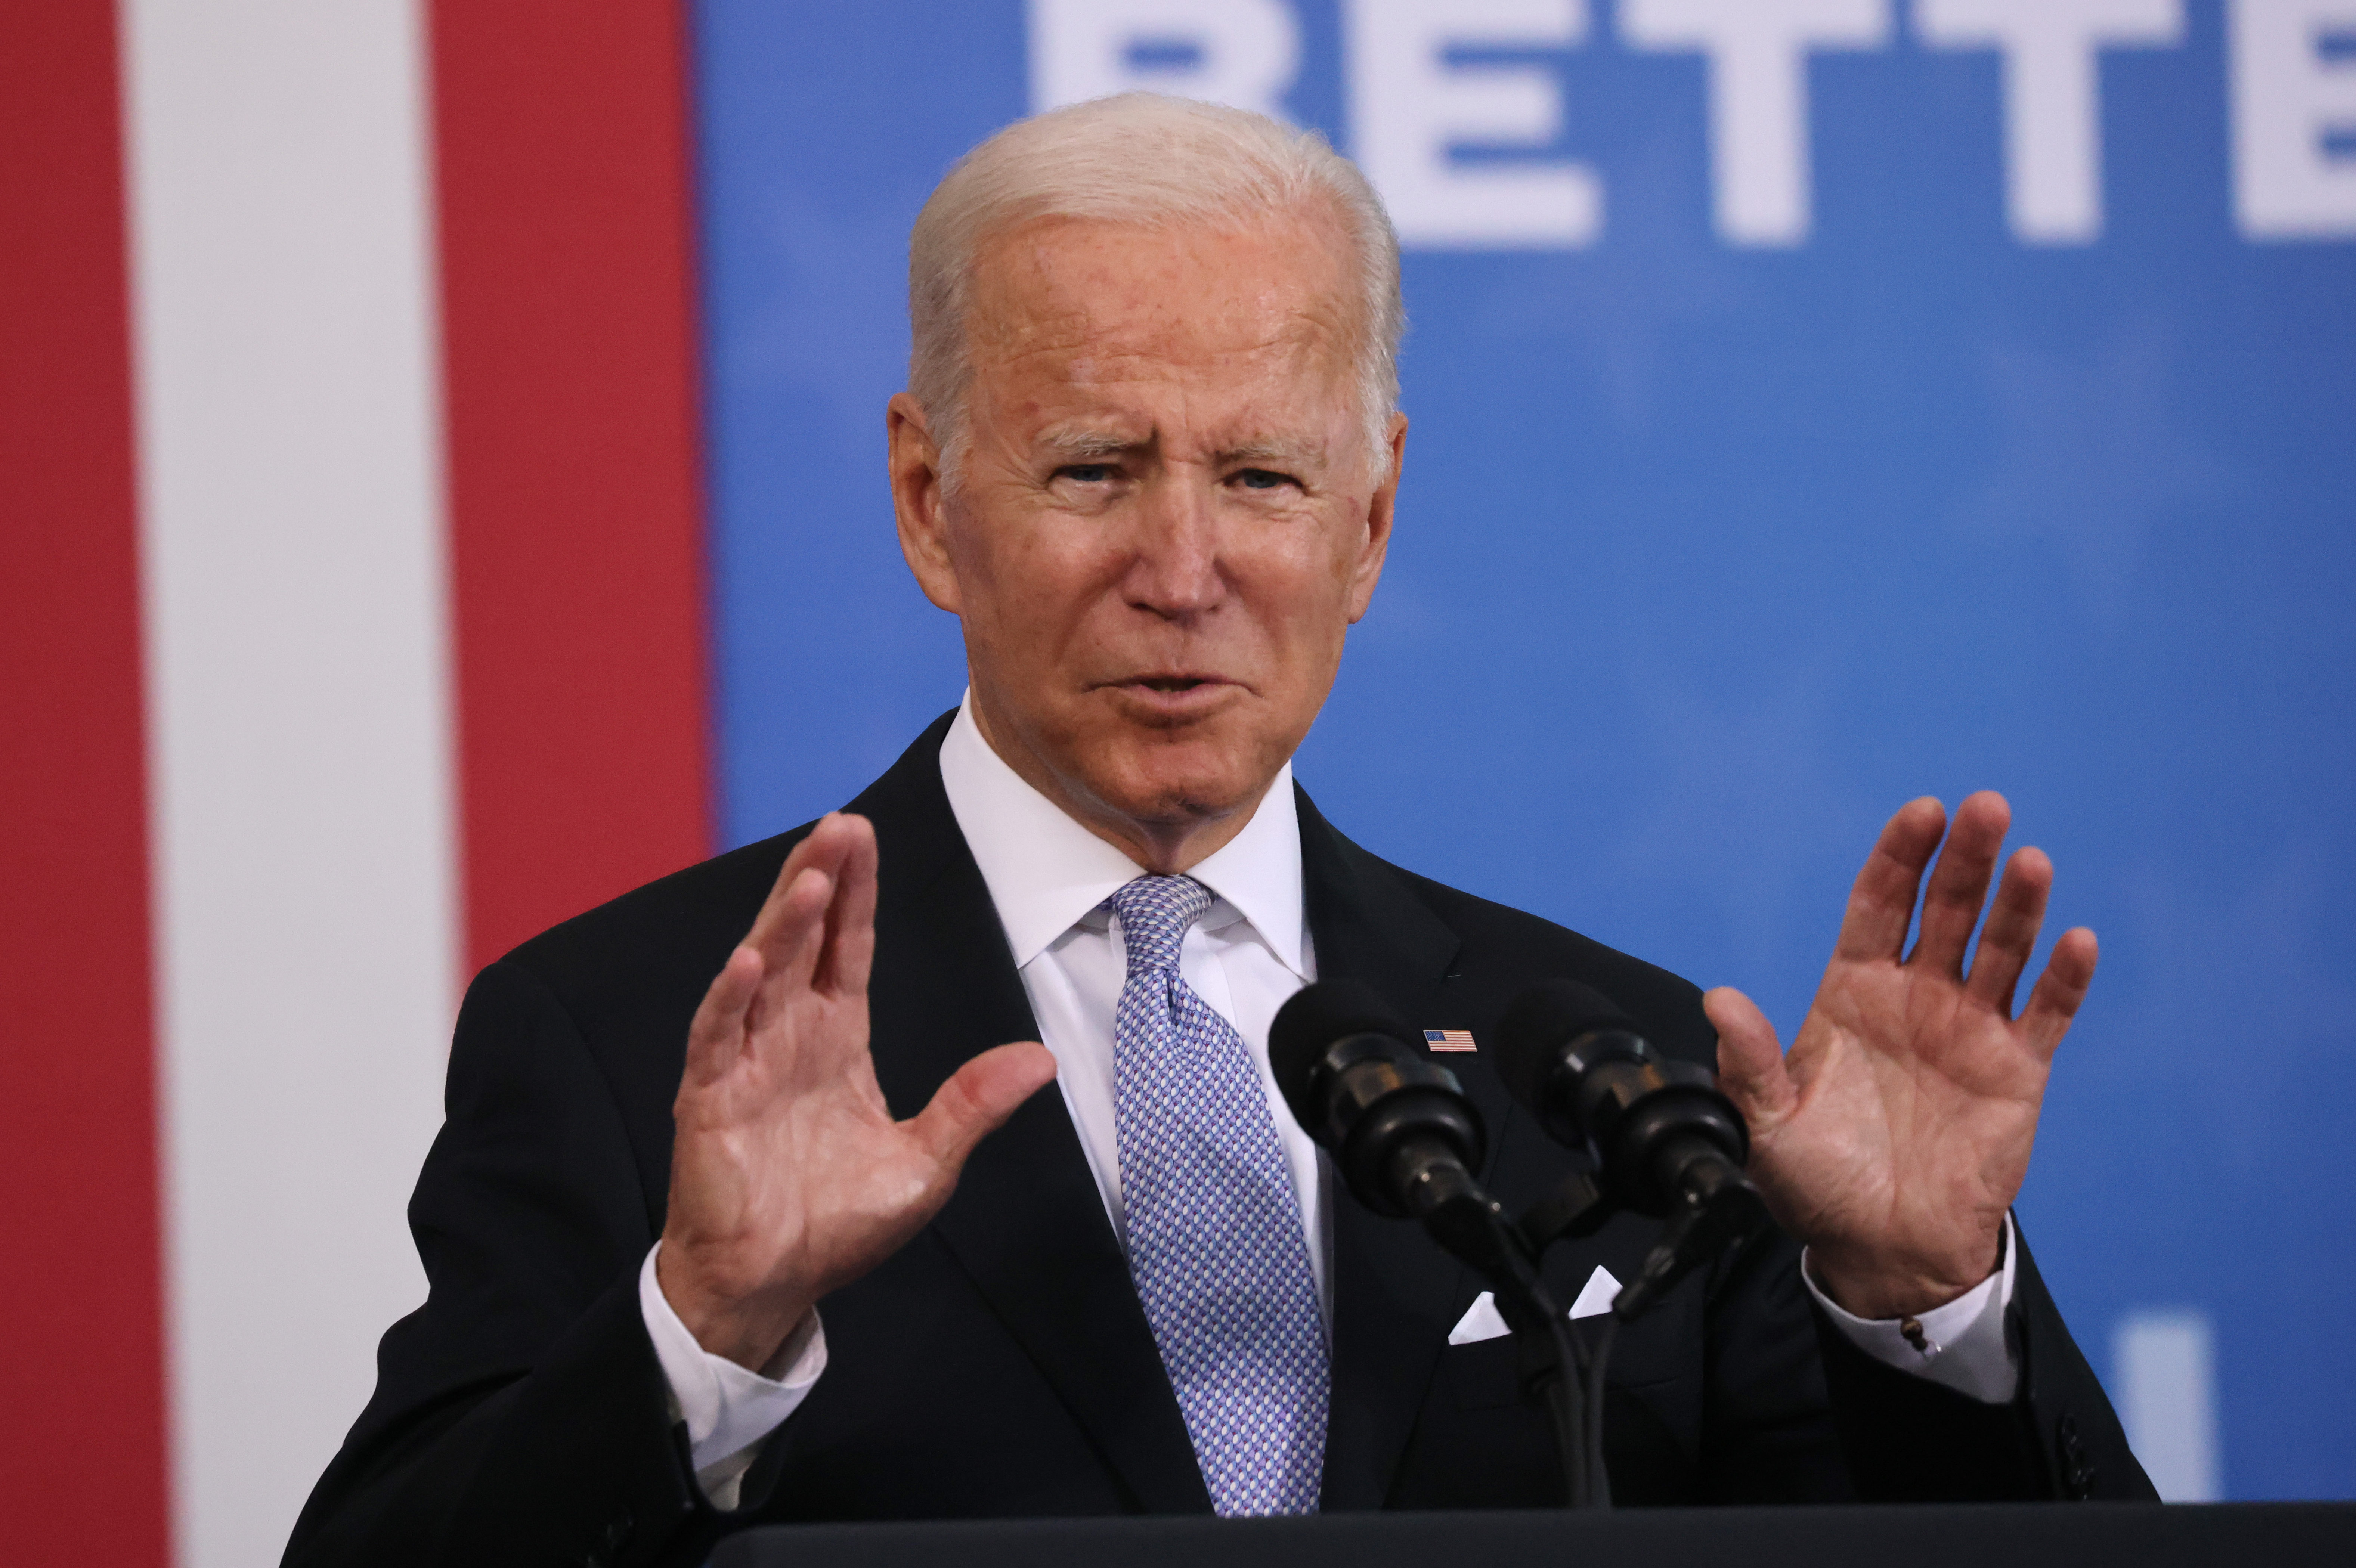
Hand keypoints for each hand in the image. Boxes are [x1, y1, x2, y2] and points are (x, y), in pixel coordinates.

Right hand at [657, 812, 1056, 1368]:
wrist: (772, 1286)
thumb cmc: (836, 1225)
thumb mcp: (925, 1162)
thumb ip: (973, 1106)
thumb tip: (1042, 1060)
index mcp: (837, 1041)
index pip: (848, 949)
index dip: (856, 893)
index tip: (863, 834)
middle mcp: (789, 1037)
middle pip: (804, 940)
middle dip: (820, 879)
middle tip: (840, 823)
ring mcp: (745, 1063)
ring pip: (761, 972)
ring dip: (782, 923)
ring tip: (810, 874)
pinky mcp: (709, 1099)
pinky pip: (717, 1036)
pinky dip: (730, 998)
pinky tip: (748, 960)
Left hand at [1705, 792, 2096, 1319]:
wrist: (1881, 1248)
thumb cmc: (1819, 1184)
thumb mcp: (1768, 1124)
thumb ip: (1748, 1062)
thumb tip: (1719, 1000)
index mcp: (1855, 993)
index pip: (1880, 905)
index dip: (1899, 858)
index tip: (1921, 814)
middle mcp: (1916, 998)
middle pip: (1946, 911)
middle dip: (1964, 859)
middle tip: (1984, 810)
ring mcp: (1970, 1029)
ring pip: (2001, 949)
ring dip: (2018, 904)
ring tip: (2028, 860)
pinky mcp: (2015, 1070)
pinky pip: (2045, 1014)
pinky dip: (2063, 979)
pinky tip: (2075, 940)